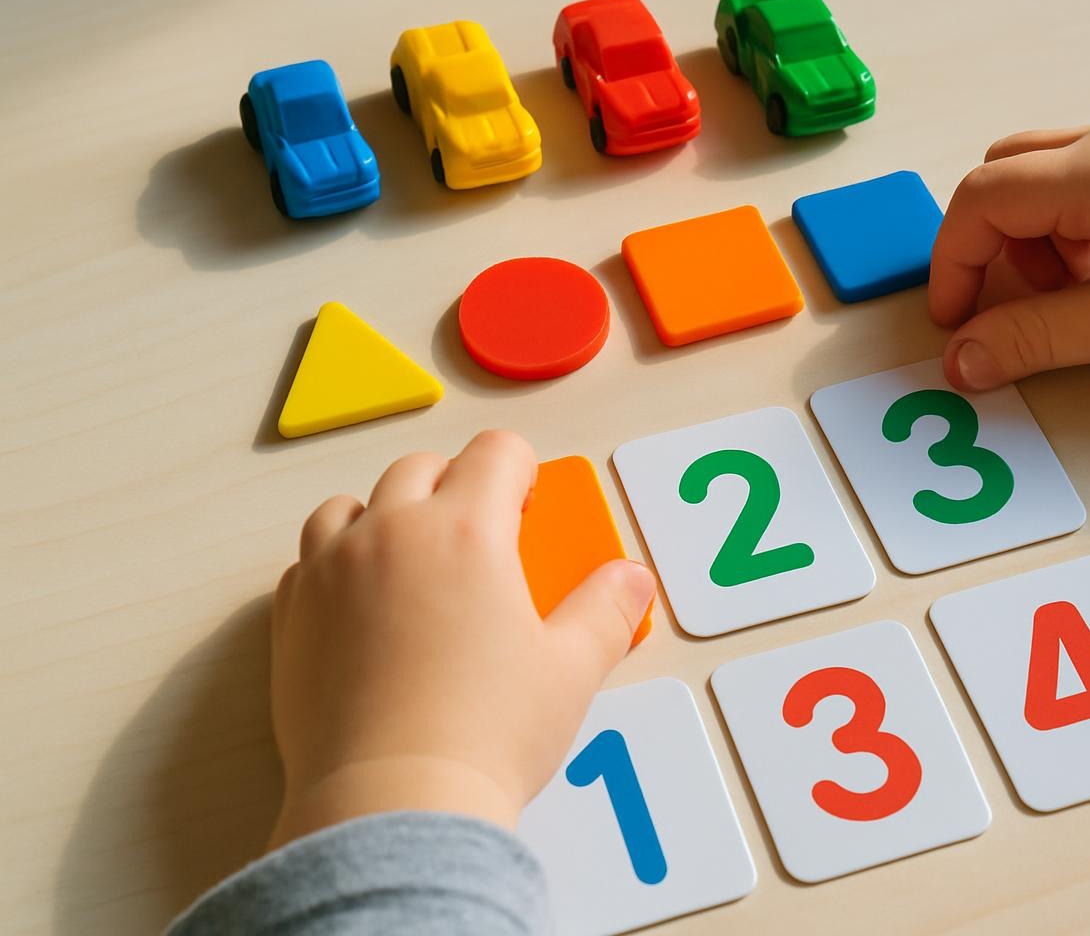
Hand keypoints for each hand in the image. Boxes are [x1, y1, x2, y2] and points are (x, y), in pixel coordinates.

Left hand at [267, 430, 655, 848]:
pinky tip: (364, 608)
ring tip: (415, 564)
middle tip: (484, 538)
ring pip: (350, 506)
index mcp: (465, 529)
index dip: (521, 471)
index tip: (529, 506)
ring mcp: (330, 572)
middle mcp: (390, 533)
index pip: (495, 453)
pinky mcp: (291, 618)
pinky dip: (336, 565)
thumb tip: (630, 579)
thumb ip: (606, 610)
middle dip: (457, 487)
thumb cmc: (484, 735)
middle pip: (420, 469)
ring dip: (385, 517)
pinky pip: (307, 561)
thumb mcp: (571, 668)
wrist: (391, 803)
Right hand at [929, 108, 1089, 389]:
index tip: (956, 320)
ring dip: (1029, 239)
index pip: (982, 199)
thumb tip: (963, 360)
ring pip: (1035, 175)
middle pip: (1000, 177)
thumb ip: (1036, 338)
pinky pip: (1075, 176)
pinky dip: (1064, 225)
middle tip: (1012, 308)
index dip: (953, 263)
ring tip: (1076, 295)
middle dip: (990, 248)